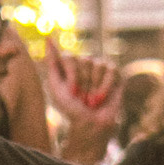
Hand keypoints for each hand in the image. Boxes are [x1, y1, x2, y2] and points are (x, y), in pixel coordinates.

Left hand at [44, 40, 123, 164]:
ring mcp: (101, 68)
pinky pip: (111, 70)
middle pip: (85, 61)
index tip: (73, 94)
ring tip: (93, 101)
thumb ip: (52, 63)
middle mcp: (85, 63)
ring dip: (94, 88)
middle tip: (83, 100)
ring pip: (98, 65)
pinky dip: (106, 87)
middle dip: (84, 84)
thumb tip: (48, 38)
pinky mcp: (116, 75)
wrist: (91, 126)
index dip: (73, 77)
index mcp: (70, 65)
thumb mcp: (56, 87)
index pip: (70, 57)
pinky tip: (102, 99)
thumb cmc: (71, 109)